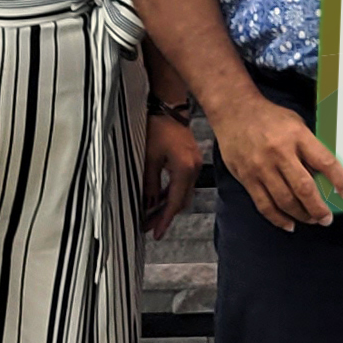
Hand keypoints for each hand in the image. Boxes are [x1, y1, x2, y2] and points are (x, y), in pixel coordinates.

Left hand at [143, 111, 203, 239]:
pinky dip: (171, 193)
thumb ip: (150, 184)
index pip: (175, 202)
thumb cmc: (157, 129)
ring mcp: (194, 165)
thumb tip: (147, 204)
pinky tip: (159, 199)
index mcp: (185, 170)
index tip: (156, 234)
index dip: (165, 220)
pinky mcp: (191, 161)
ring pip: (182, 193)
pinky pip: (182, 184)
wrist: (169, 108)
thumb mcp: (149, 159)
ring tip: (150, 216)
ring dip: (167, 205)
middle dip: (164, 215)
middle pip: (181, 201)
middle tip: (149, 228)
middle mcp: (194, 170)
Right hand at [211, 90, 342, 230]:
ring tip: (311, 220)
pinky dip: (278, 218)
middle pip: (304, 188)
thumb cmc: (271, 118)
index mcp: (297, 136)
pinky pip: (264, 204)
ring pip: (284, 200)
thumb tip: (324, 175)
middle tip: (327, 218)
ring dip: (301, 215)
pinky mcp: (246, 177)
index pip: (324, 161)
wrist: (235, 112)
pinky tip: (289, 224)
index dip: (339, 180)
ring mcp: (261, 167)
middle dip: (318, 208)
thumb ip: (309, 147)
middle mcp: (279, 153)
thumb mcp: (296, 124)